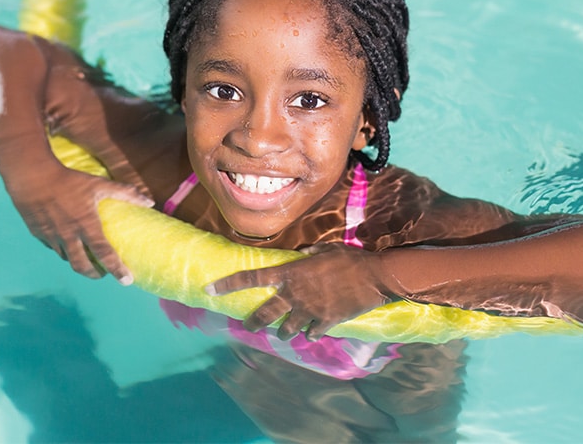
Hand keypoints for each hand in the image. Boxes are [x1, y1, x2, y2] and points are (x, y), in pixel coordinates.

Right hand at [8, 162, 152, 282]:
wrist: (32, 177)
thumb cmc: (69, 180)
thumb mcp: (100, 184)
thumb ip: (125, 193)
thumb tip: (150, 202)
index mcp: (86, 225)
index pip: (104, 254)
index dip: (117, 269)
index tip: (127, 281)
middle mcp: (68, 236)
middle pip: (82, 266)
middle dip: (96, 274)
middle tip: (105, 273)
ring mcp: (52, 237)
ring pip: (68, 259)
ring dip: (80, 263)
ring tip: (90, 260)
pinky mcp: (39, 235)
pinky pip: (54, 249)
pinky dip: (65, 251)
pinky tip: (70, 244)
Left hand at [209, 242, 393, 340]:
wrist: (373, 277)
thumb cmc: (349, 259)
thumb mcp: (326, 248)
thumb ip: (309, 253)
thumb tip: (302, 254)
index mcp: (290, 273)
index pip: (252, 278)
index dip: (228, 283)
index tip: (209, 290)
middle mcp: (294, 293)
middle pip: (264, 314)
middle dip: (252, 322)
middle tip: (247, 326)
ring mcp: (308, 310)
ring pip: (286, 329)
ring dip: (284, 330)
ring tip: (286, 330)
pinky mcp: (325, 322)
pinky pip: (310, 334)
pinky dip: (310, 333)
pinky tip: (314, 330)